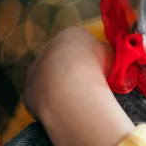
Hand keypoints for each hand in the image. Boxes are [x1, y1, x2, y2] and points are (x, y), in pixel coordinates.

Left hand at [24, 26, 135, 145]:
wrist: (70, 89)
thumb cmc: (98, 69)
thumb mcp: (115, 58)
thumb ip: (112, 58)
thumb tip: (117, 64)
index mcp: (72, 34)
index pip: (83, 43)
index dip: (94, 58)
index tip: (102, 72)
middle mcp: (49, 48)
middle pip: (64, 60)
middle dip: (75, 72)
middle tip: (91, 88)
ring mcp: (35, 69)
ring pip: (51, 79)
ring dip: (62, 88)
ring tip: (78, 102)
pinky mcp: (29, 91)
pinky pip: (44, 97)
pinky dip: (53, 103)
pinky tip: (65, 111)